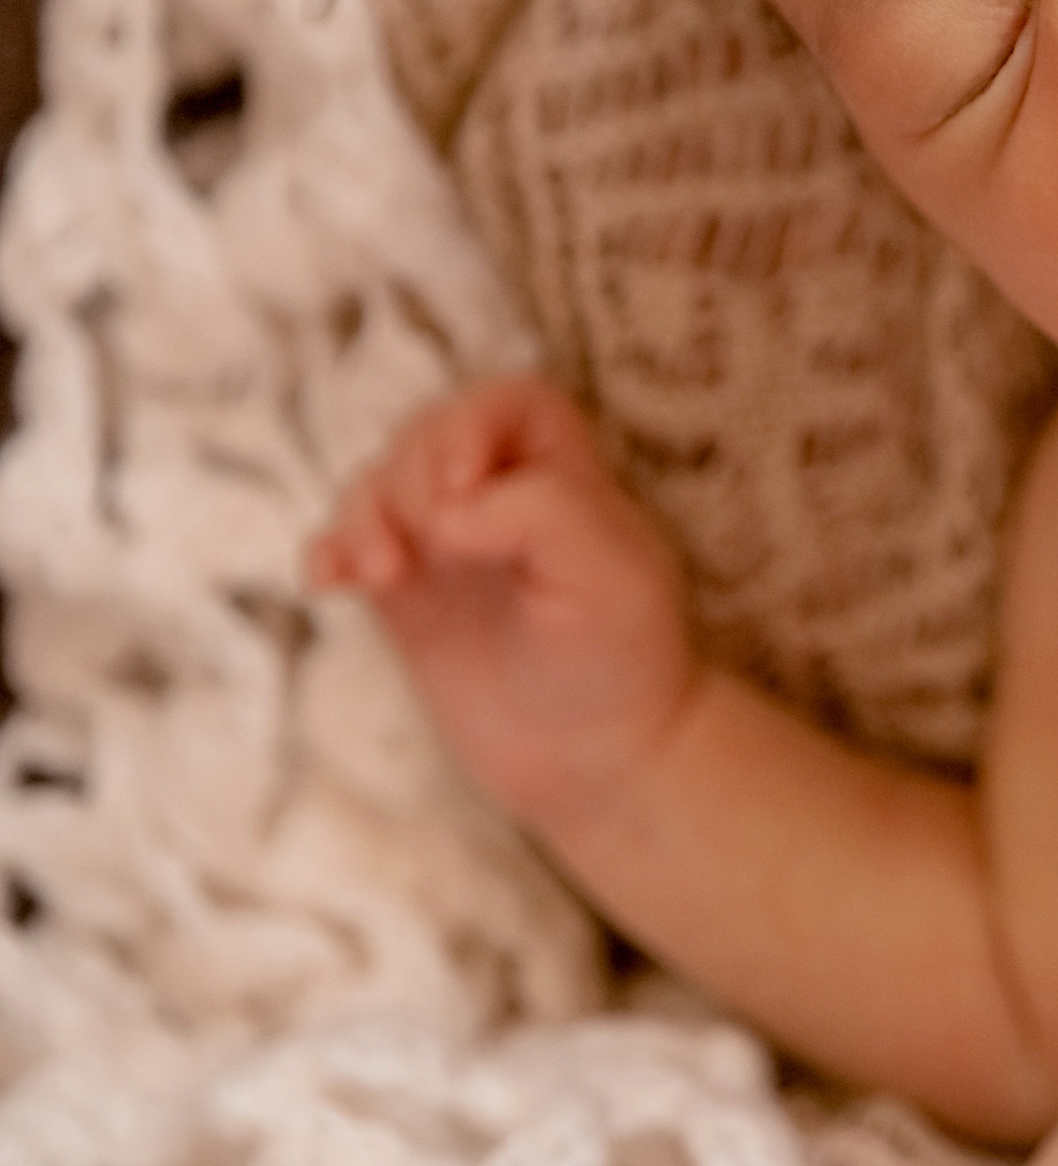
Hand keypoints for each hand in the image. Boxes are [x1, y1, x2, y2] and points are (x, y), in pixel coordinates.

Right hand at [308, 376, 698, 835]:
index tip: (462, 487)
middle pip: (428, 436)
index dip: (473, 424)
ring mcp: (446, 546)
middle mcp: (500, 498)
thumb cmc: (622, 659)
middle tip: (426, 545)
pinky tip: (328, 580)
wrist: (599, 763)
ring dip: (365, 516)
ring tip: (384, 573)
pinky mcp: (406, 598)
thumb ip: (539, 512)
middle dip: (411, 477)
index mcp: (564, 474)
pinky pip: (346, 549)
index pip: (510, 402)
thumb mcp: (609, 574)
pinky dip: (327, 551)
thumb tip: (444, 512)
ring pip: (379, 487)